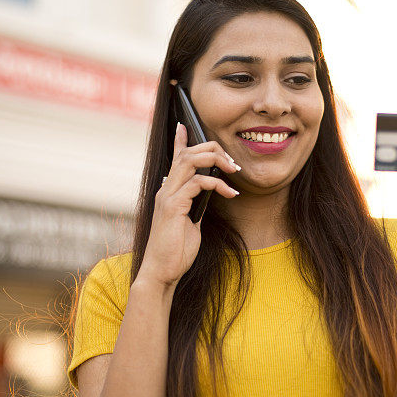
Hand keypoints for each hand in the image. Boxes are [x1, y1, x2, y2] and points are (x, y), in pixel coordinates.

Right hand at [139, 123, 240, 287]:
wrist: (162, 271)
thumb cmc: (176, 250)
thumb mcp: (190, 222)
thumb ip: (196, 204)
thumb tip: (209, 192)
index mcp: (169, 191)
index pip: (175, 158)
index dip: (179, 140)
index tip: (184, 125)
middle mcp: (166, 189)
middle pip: (188, 153)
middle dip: (213, 150)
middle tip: (234, 162)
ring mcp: (168, 196)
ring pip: (191, 161)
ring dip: (216, 161)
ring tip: (235, 171)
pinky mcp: (174, 207)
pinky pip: (198, 183)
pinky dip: (218, 184)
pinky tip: (231, 193)